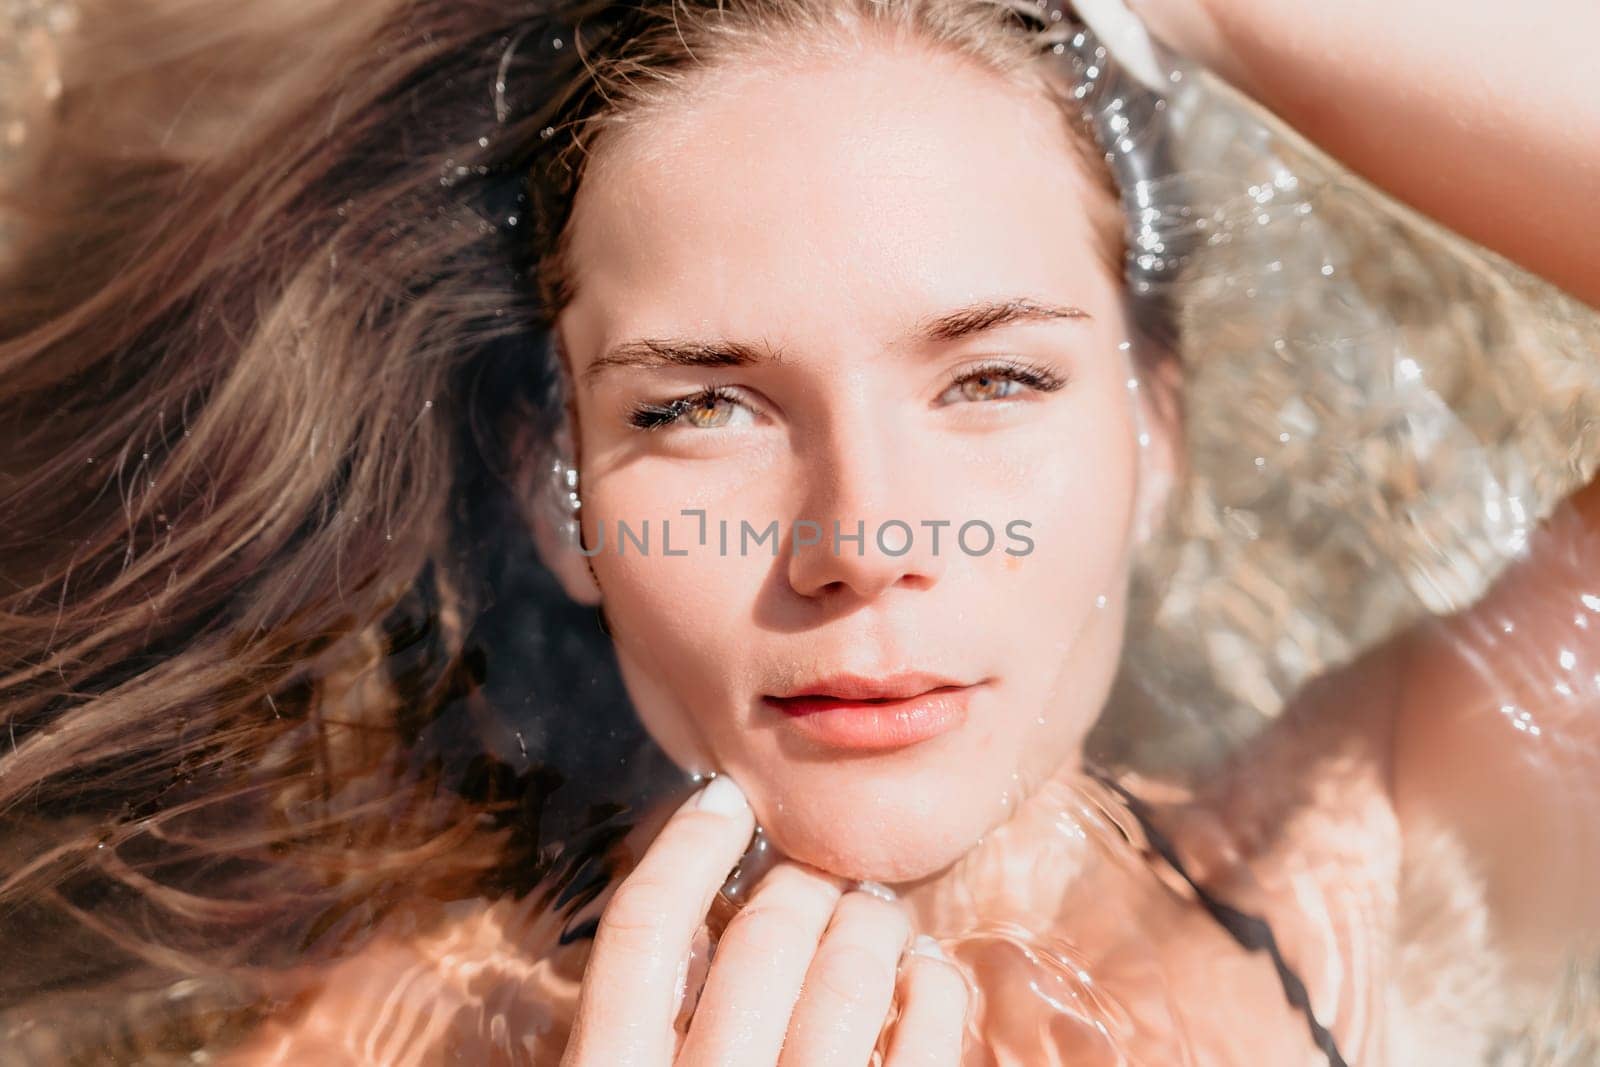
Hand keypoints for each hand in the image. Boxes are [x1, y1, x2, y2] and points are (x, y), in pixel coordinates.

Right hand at [560, 775, 969, 1065]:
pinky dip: (931, 991)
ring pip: (847, 979)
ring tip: (873, 915)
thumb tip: (692, 918)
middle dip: (798, 884)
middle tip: (816, 870)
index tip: (722, 798)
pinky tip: (924, 976)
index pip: (640, 937)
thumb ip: (640, 1025)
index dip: (681, 852)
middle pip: (761, 942)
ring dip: (869, 926)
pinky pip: (922, 1042)